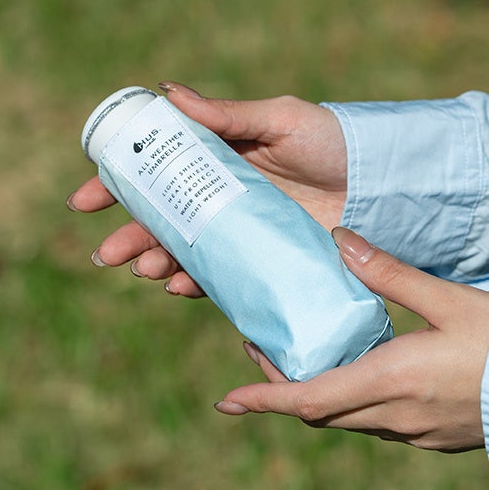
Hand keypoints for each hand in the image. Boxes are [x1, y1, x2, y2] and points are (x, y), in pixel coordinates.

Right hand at [68, 82, 346, 296]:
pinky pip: (220, 274)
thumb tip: (166, 93)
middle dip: (130, 236)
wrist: (374, 182)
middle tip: (108, 254)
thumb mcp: (277, 119)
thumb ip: (226, 114)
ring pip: (185, 250)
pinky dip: (196, 282)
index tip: (86, 200)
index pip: (157, 173)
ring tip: (146, 269)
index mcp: (216, 161)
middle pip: (163, 220)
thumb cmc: (328, 141)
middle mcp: (220, 198)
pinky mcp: (258, 258)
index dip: (118, 186)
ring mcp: (237, 231)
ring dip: (158, 261)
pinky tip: (180, 285)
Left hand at [215, 227, 488, 452]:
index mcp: (392, 379)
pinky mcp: (423, 433)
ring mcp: (408, 430)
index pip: (308, 399)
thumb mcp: (448, 300)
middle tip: (257, 349)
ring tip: (290, 354)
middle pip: (315, 409)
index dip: (263, 400)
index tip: (227, 402)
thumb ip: (390, 274)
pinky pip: (365, 420)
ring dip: (307, 392)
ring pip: (339, 417)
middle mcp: (392, 414)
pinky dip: (340, 399)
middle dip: (277, 386)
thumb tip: (340, 242)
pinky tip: (343, 370)